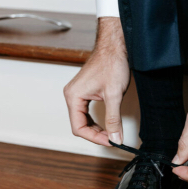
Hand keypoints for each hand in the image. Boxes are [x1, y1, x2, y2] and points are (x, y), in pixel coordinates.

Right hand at [64, 17, 129, 145]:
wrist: (115, 46)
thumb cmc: (112, 63)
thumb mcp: (114, 95)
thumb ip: (113, 119)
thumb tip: (115, 137)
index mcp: (73, 96)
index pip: (78, 127)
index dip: (95, 138)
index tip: (110, 141)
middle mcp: (72, 95)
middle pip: (79, 125)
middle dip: (96, 134)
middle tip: (112, 139)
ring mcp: (77, 93)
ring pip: (83, 120)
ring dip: (96, 128)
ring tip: (110, 133)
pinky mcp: (85, 91)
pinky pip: (86, 112)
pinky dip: (95, 120)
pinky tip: (106, 124)